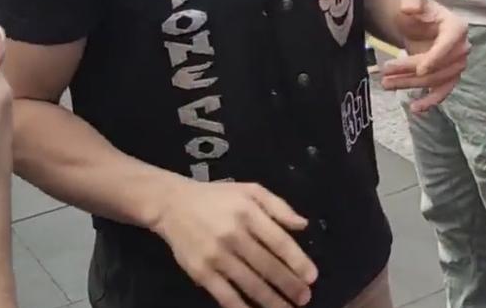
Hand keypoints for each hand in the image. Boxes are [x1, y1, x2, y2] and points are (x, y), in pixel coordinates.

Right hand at [153, 180, 317, 307]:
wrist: (172, 204)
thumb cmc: (217, 197)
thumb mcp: (248, 190)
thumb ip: (278, 205)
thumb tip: (303, 225)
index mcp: (247, 212)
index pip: (279, 241)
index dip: (298, 261)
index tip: (312, 277)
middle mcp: (233, 234)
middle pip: (267, 266)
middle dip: (289, 286)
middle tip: (305, 299)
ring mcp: (216, 256)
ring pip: (250, 285)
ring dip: (272, 301)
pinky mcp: (201, 273)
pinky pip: (227, 296)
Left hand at [381, 0, 469, 113]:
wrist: (419, 21)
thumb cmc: (418, 8)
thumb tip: (409, 9)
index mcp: (457, 28)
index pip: (448, 45)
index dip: (436, 58)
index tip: (419, 69)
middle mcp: (461, 48)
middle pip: (438, 66)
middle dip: (411, 71)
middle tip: (386, 71)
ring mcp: (456, 65)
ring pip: (435, 81)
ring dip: (410, 84)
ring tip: (386, 84)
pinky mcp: (448, 77)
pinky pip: (442, 92)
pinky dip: (430, 101)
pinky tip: (415, 108)